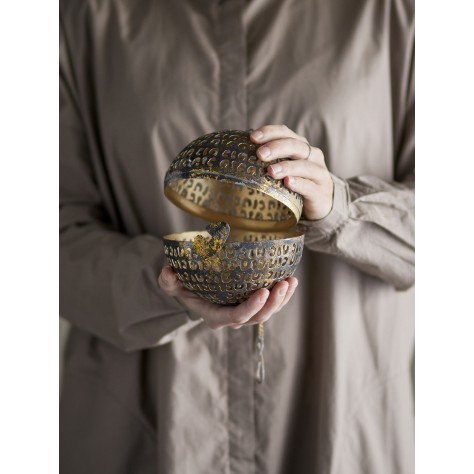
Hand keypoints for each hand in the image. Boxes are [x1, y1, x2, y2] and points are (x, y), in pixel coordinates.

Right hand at [158, 266, 297, 329]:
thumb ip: (169, 281)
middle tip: (283, 284)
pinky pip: (272, 305)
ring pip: (268, 312)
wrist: (194, 292)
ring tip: (291, 282)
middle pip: (258, 317)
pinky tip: (292, 282)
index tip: (264, 291)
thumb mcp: (173, 285)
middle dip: (273, 303)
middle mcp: (233, 319)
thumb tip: (168, 272)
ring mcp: (245, 314)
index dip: (253, 307)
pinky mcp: (254, 306)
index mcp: (216, 316)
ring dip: (282, 299)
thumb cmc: (185, 287)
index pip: (237, 316)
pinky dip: (284, 296)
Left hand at [251, 124, 333, 219]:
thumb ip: (270, 159)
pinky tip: (288, 183)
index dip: (270, 132)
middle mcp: (312, 156)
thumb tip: (241, 153)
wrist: (321, 203)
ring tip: (271, 171)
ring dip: (287, 166)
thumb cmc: (297, 182)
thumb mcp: (284, 167)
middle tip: (260, 154)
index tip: (253, 137)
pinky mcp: (320, 192)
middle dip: (276, 148)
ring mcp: (319, 173)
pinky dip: (299, 183)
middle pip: (295, 146)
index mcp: (300, 146)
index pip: (285, 133)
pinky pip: (310, 186)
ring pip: (304, 165)